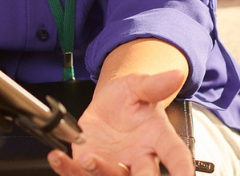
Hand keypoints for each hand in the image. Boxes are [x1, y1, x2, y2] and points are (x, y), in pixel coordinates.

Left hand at [48, 70, 194, 175]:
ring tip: (87, 158)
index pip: (175, 155)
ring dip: (99, 172)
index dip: (181, 168)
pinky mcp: (89, 168)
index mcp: (157, 138)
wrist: (107, 105)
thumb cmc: (127, 98)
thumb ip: (155, 85)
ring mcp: (114, 166)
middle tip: (123, 166)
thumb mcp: (139, 85)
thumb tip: (176, 74)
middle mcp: (139, 158)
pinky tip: (57, 157)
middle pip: (144, 175)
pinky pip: (77, 174)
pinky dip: (66, 168)